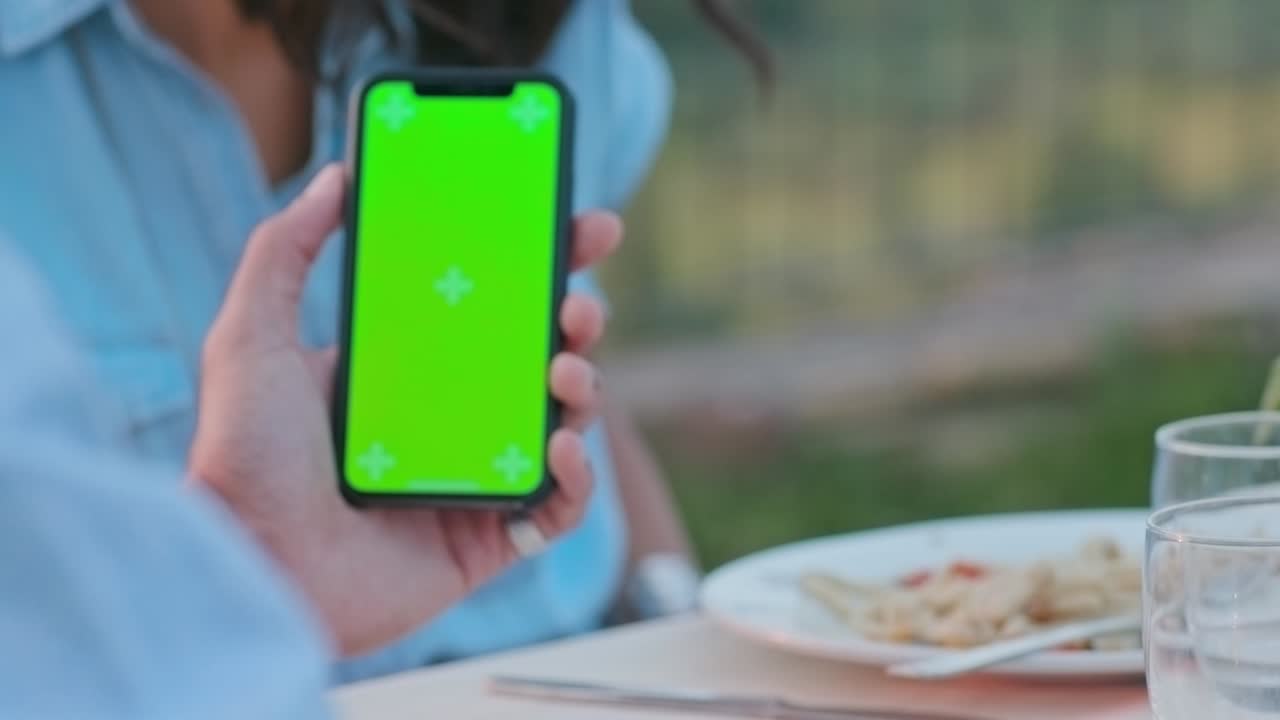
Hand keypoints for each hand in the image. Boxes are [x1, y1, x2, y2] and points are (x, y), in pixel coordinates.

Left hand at [189, 164, 620, 656]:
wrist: (250, 566)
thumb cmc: (243, 457)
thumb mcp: (250, 336)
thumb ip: (285, 249)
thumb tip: (336, 177)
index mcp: (407, 367)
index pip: (489, 305)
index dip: (541, 267)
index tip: (579, 228)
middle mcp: (448, 417)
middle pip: (539, 356)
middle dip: (578, 321)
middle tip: (581, 306)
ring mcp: (474, 476)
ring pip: (561, 422)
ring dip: (584, 388)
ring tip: (566, 371)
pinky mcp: (489, 537)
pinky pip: (558, 505)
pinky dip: (577, 477)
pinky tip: (560, 449)